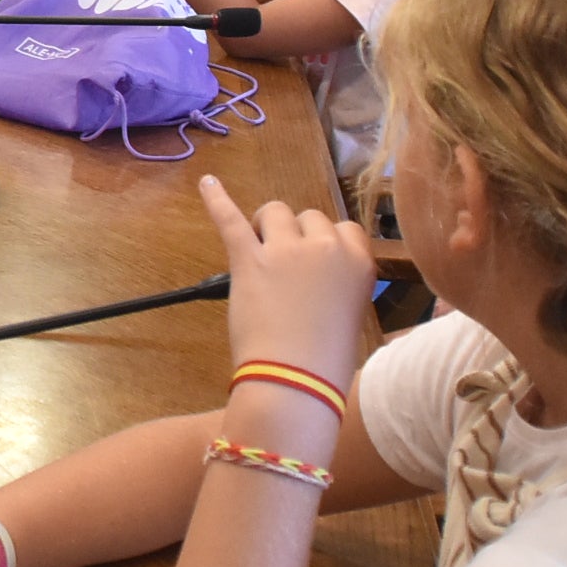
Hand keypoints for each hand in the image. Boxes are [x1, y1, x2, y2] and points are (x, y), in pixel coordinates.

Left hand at [200, 179, 374, 389]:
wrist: (296, 383)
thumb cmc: (325, 362)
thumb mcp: (351, 314)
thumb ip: (338, 282)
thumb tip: (315, 274)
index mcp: (359, 261)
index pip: (343, 228)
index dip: (325, 244)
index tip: (315, 266)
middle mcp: (326, 247)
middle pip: (308, 217)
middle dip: (296, 237)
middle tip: (284, 273)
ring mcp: (286, 250)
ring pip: (274, 211)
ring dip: (265, 227)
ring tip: (258, 254)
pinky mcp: (249, 259)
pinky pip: (231, 219)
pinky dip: (216, 199)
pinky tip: (206, 183)